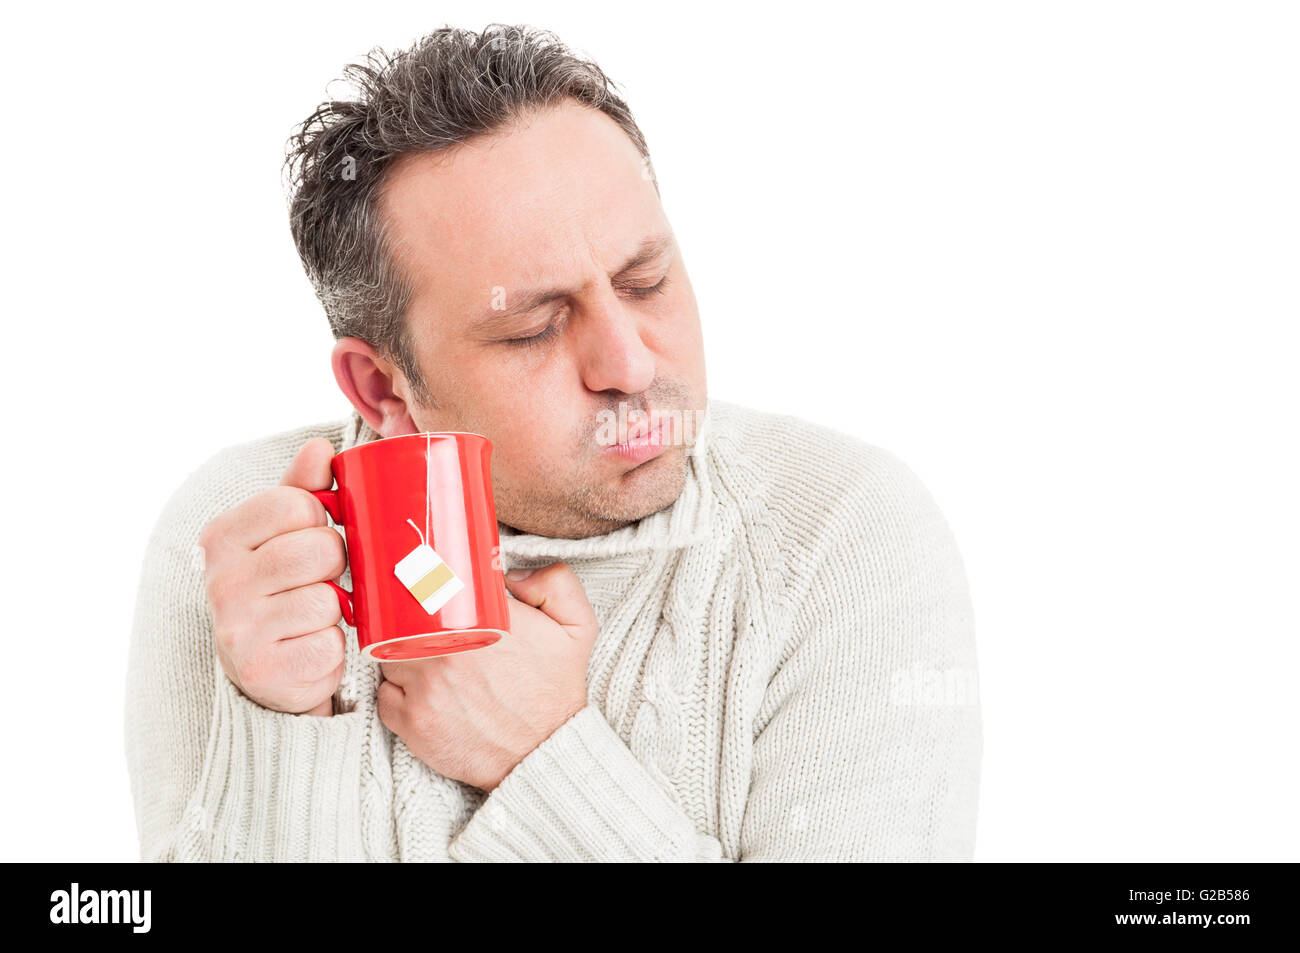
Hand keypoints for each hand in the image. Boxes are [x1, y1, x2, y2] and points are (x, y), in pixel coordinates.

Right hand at [197, 438, 347, 717]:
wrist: (267, 671)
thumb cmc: (281, 588)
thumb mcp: (284, 533)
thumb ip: (302, 489)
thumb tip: (320, 448)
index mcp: (222, 538)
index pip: (297, 504)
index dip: (320, 520)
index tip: (311, 536)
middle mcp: (220, 582)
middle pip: (319, 549)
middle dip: (334, 564)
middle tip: (319, 579)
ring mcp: (238, 631)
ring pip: (328, 599)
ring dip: (335, 608)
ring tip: (313, 615)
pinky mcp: (264, 672)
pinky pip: (330, 644)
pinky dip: (333, 647)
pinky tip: (311, 646)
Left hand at [377, 562, 597, 790]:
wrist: (544, 753)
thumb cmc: (555, 691)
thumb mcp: (578, 627)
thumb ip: (555, 582)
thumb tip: (509, 573)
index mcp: (486, 620)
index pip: (442, 581)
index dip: (436, 582)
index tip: (440, 589)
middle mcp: (450, 648)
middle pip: (405, 614)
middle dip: (414, 617)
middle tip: (431, 626)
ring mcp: (425, 684)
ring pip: (390, 652)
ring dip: (401, 653)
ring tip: (427, 659)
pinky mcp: (411, 719)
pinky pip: (384, 691)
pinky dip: (396, 689)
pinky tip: (420, 691)